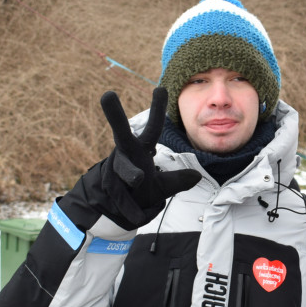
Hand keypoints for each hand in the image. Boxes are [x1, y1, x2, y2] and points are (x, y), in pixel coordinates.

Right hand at [100, 88, 200, 225]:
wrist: (114, 208)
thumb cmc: (141, 190)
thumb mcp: (162, 187)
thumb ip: (178, 181)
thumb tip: (197, 176)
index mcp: (141, 149)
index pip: (153, 128)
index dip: (157, 110)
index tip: (161, 88)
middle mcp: (125, 154)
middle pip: (121, 133)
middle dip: (115, 115)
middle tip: (108, 94)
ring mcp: (115, 169)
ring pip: (123, 169)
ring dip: (131, 174)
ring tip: (137, 180)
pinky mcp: (108, 185)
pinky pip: (123, 198)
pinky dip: (134, 210)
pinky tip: (138, 218)